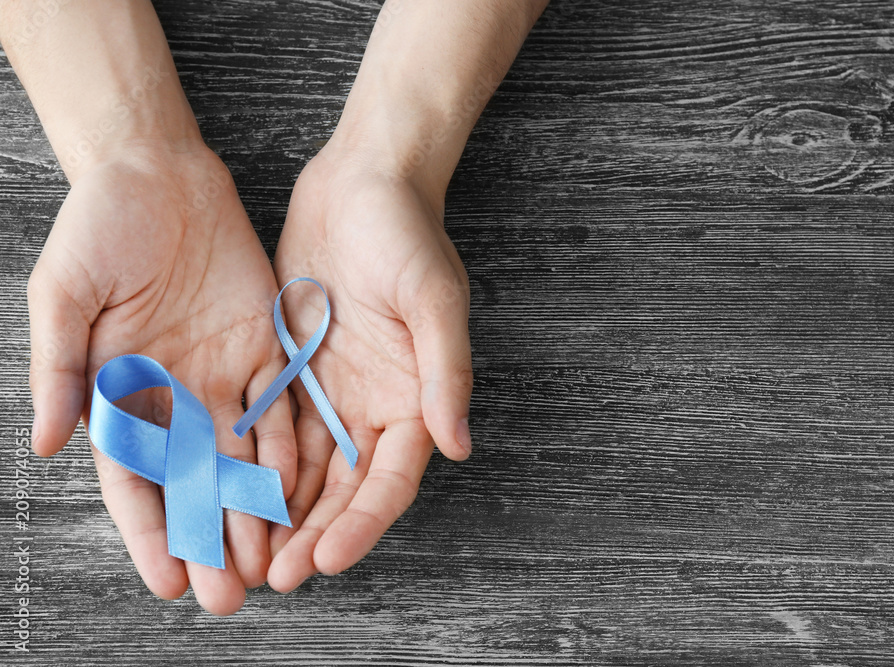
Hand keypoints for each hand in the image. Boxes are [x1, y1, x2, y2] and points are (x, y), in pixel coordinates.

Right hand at [28, 142, 295, 614]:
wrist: (159, 173)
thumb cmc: (100, 226)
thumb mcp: (64, 292)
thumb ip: (59, 366)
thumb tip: (42, 442)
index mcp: (118, 391)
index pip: (134, 479)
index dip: (150, 532)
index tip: (168, 583)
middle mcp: (172, 396)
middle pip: (192, 484)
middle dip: (210, 541)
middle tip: (229, 596)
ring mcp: (219, 377)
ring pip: (240, 460)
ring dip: (254, 513)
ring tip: (270, 564)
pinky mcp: (262, 351)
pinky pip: (280, 411)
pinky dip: (289, 455)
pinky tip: (300, 496)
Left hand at [267, 145, 472, 591]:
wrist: (362, 183)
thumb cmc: (408, 235)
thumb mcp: (434, 300)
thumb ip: (446, 372)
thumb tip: (459, 445)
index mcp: (414, 399)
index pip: (390, 480)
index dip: (361, 524)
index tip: (326, 559)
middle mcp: (374, 406)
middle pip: (344, 489)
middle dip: (312, 534)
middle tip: (274, 576)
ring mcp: (331, 392)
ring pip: (305, 471)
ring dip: (279, 514)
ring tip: (246, 556)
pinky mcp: (292, 370)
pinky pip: (271, 429)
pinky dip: (253, 466)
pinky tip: (225, 494)